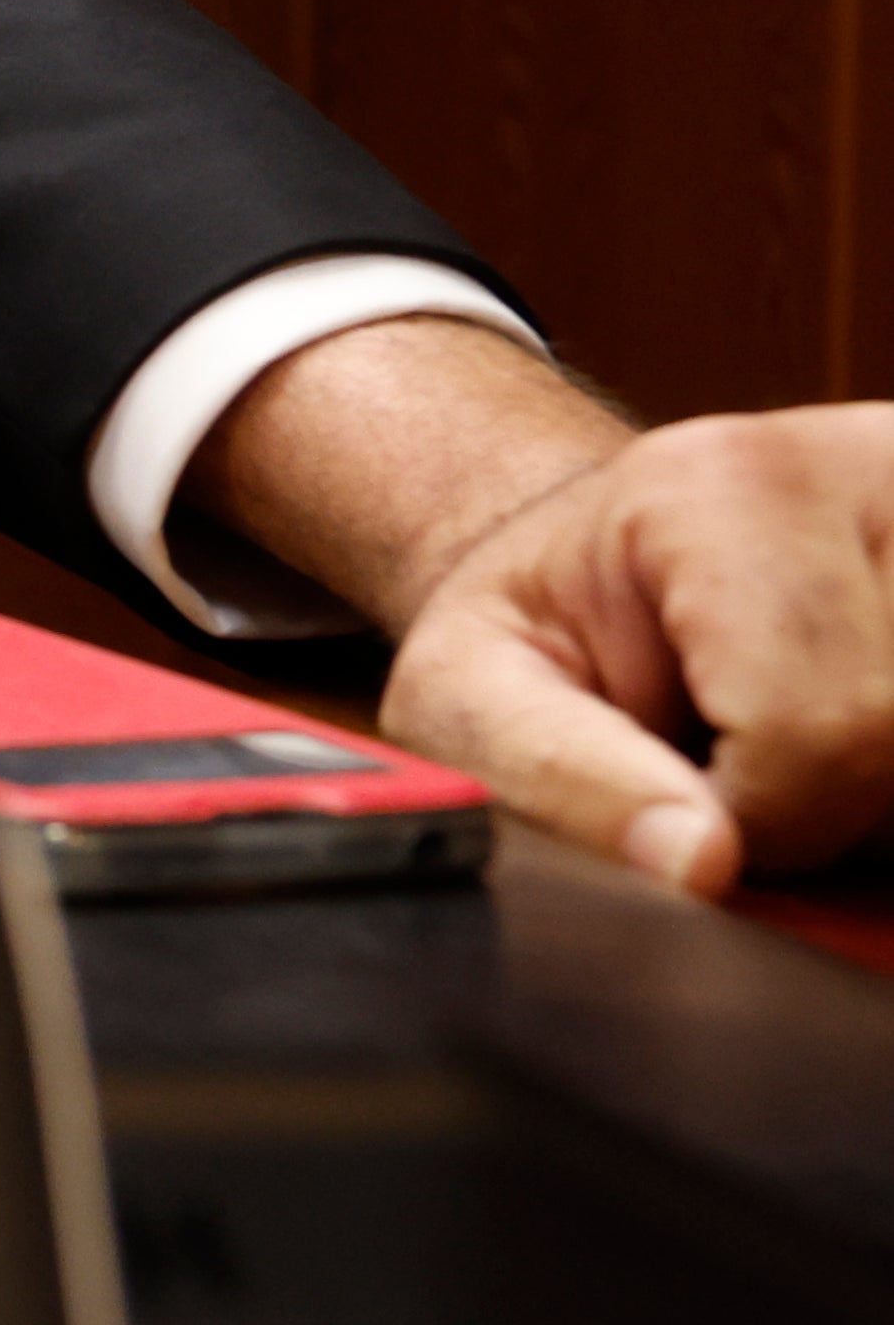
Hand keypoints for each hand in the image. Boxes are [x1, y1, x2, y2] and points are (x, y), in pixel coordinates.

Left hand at [192, 316, 893, 890]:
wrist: (604, 557)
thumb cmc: (546, 626)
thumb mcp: (472, 695)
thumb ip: (561, 778)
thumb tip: (700, 864)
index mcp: (726, 483)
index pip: (820, 729)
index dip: (756, 817)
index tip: (690, 788)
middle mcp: (875, 461)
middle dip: (836, 807)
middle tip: (746, 756)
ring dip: (883, 790)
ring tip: (800, 738)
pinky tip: (862, 730)